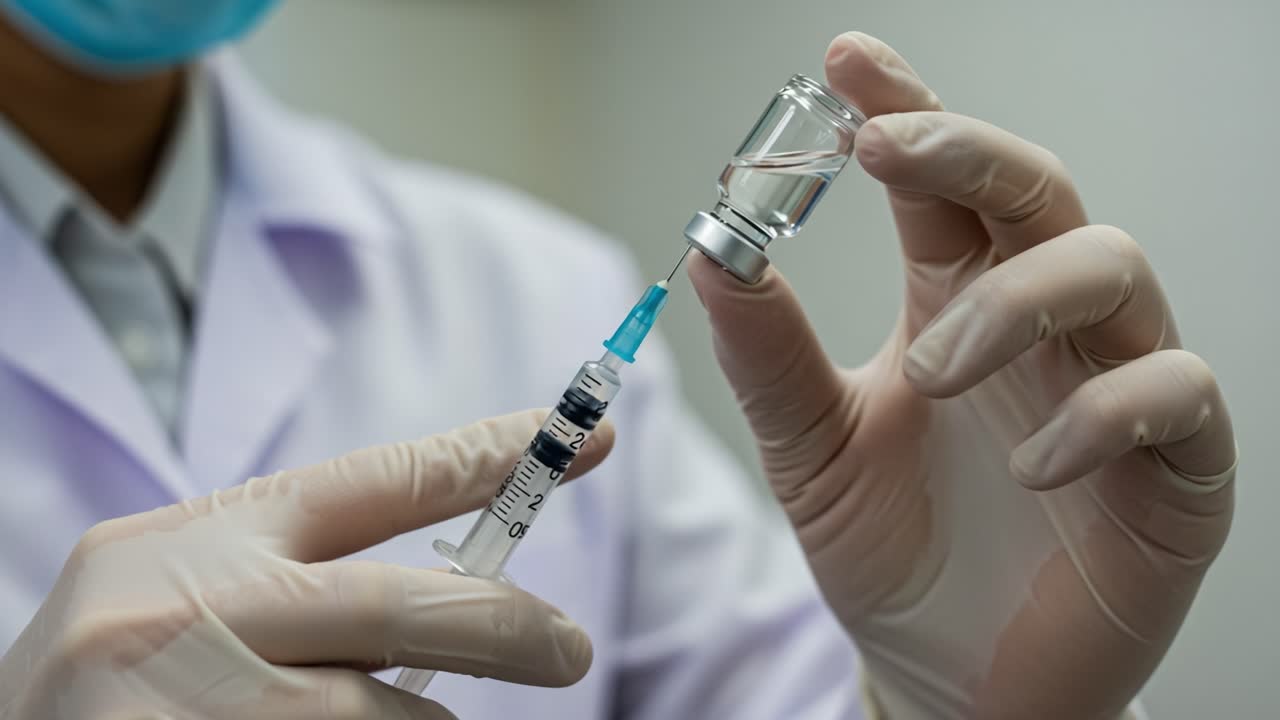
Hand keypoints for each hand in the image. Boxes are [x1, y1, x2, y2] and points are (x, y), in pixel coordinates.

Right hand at [0, 411, 612, 719]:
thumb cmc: (110, 691)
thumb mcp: (176, 599)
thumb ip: (293, 582)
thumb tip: (460, 599)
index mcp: (198, 542)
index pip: (378, 480)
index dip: (492, 455)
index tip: (585, 437)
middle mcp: (197, 611)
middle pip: (412, 607)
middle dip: (510, 630)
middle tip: (571, 650)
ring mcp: (203, 706)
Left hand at [689, 32, 1235, 718]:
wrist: (945, 673)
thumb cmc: (888, 549)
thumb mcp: (811, 451)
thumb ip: (770, 357)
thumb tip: (714, 253)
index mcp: (955, 301)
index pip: (941, 184)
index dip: (907, 111)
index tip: (848, 62)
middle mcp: (1040, 325)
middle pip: (1036, 189)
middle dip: (967, 151)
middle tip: (886, 149)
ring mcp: (1115, 384)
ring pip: (1112, 267)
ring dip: (1017, 300)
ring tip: (934, 370)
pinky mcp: (1176, 469)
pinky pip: (1175, 395)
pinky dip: (1104, 411)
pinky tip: (1031, 463)